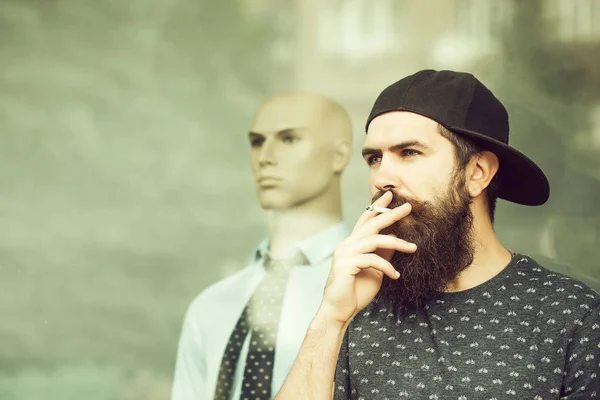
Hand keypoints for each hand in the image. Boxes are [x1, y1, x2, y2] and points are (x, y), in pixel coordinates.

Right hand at [318, 192, 415, 325]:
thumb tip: (395, 240)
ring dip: (397, 243)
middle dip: (390, 214)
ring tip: (413, 248)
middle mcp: (346, 245)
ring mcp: (344, 254)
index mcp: (351, 244)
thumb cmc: (355, 292)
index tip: (390, 196)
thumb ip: (382, 254)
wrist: (339, 311)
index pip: (365, 220)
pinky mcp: (346, 265)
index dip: (377, 207)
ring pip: (374, 240)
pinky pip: (372, 259)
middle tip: (408, 207)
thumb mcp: (375, 270)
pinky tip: (395, 275)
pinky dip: (387, 267)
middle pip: (371, 224)